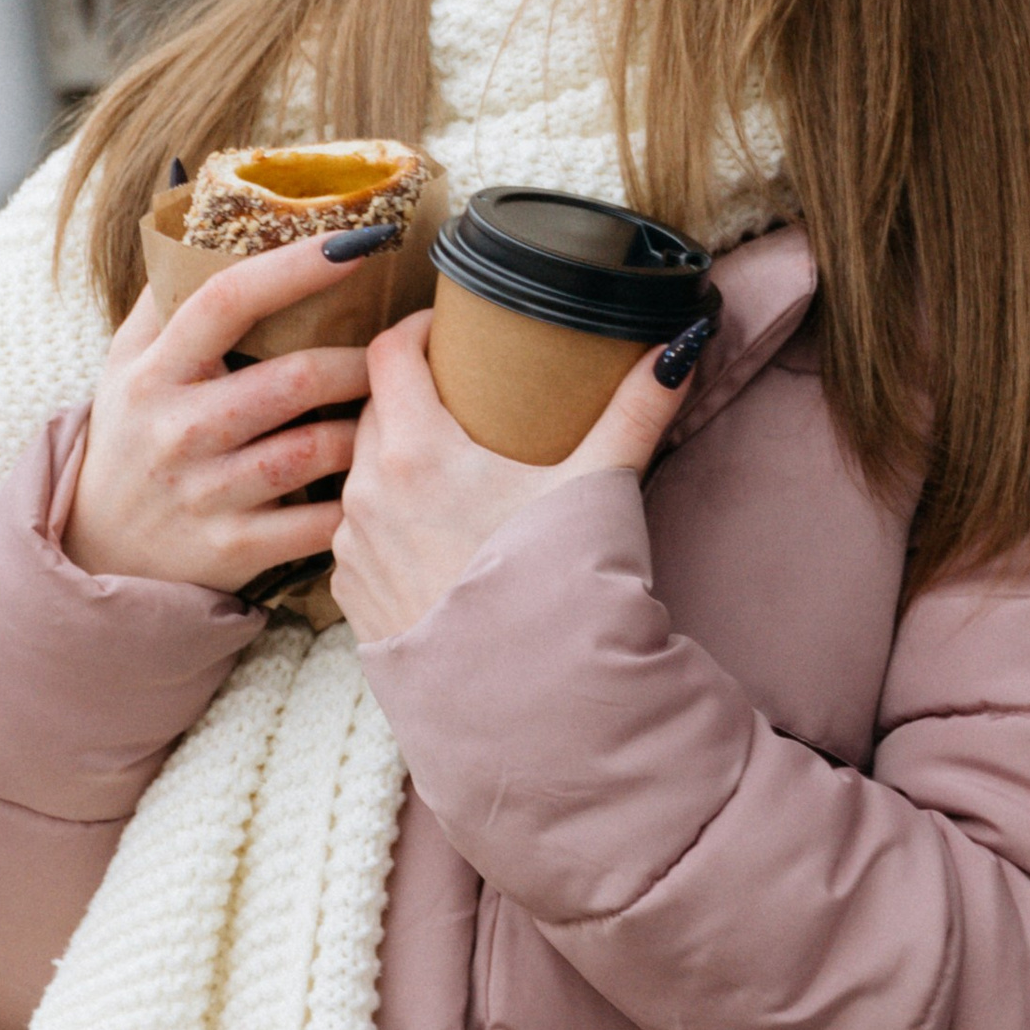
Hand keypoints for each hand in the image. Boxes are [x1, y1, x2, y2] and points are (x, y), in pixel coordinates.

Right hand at [63, 226, 394, 594]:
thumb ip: (167, 294)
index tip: (355, 242)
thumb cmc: (130, 435)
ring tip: (391, 411)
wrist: (97, 549)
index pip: (226, 300)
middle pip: (291, 380)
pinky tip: (375, 480)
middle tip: (396, 351)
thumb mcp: (126, 361)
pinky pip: (317, 522)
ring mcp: (205, 493)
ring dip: (366, 426)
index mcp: (154, 371)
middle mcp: (177, 429)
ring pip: (314, 450)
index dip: (294, 267)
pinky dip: (356, 500)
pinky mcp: (232, 549)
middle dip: (358, 361)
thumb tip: (208, 213)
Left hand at [327, 305, 711, 645]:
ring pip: (359, 472)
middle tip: (456, 391)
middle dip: (409, 392)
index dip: (415, 327)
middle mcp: (367, 493)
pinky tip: (431, 530)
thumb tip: (678, 349)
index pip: (390, 352)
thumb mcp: (598, 487)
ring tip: (446, 462)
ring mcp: (353, 547)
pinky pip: (358, 532)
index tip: (445, 328)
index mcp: (416, 451)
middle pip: (373, 408)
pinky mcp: (352, 594)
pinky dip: (386, 517)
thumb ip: (635, 411)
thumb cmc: (557, 588)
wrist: (527, 702)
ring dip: (393, 456)